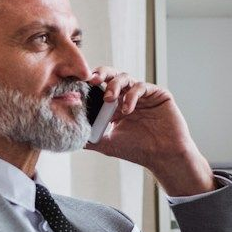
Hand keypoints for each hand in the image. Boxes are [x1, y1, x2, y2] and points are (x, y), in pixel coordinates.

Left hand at [82, 68, 214, 195]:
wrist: (163, 156)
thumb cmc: (138, 150)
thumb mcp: (107, 144)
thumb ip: (89, 138)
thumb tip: (69, 136)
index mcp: (115, 105)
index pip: (100, 87)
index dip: (89, 84)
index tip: (78, 86)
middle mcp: (128, 96)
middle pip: (111, 75)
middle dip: (101, 74)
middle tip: (92, 80)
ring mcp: (143, 94)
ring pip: (125, 77)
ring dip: (115, 85)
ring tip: (109, 99)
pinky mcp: (157, 93)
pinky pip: (141, 86)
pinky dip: (132, 95)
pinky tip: (127, 109)